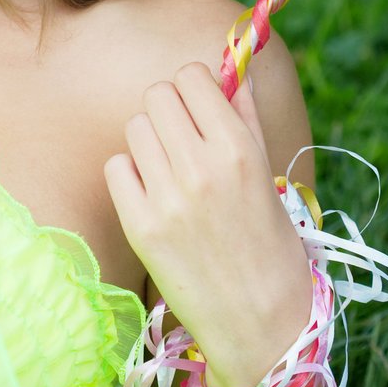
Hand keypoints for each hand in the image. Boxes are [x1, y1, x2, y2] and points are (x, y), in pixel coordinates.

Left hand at [104, 61, 305, 383]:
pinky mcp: (139, 226)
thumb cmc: (270, 241)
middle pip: (155, 95)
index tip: (201, 106)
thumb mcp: (268, 172)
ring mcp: (165, 198)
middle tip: (184, 139)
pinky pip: (116, 167)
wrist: (260, 321)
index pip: (192, 76)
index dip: (194, 87)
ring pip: (134, 128)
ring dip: (150, 141)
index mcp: (238, 149)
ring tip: (172, 171)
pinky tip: (155, 195)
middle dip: (169, 109)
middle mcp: (199, 168)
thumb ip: (246, 114)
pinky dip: (132, 175)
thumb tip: (235, 65)